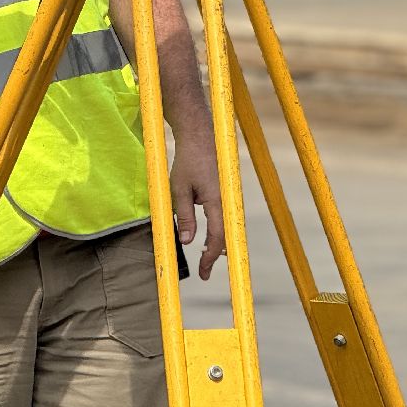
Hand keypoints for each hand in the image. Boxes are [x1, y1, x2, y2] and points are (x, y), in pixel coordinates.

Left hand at [170, 124, 224, 279]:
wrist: (200, 134)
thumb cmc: (188, 160)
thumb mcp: (179, 189)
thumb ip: (184, 216)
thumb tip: (187, 242)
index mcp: (216, 200)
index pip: (217, 236)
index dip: (210, 257)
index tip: (203, 272)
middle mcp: (227, 199)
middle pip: (226, 234)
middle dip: (215, 254)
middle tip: (204, 271)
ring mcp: (228, 194)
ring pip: (227, 225)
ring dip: (218, 242)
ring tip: (206, 258)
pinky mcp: (225, 189)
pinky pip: (225, 214)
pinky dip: (219, 229)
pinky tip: (211, 236)